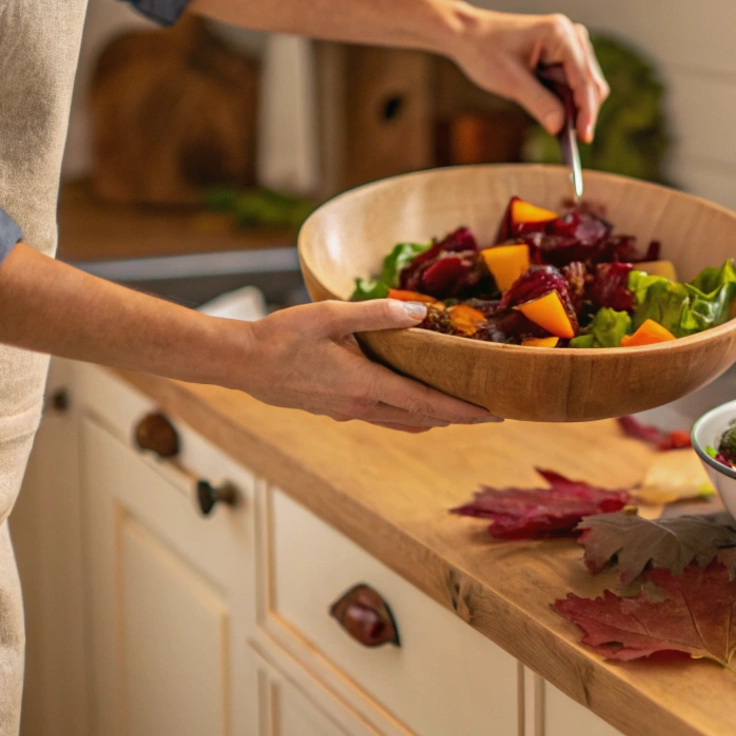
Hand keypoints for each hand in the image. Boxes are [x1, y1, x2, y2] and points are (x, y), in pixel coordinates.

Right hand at [233, 299, 500, 431]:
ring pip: (402, 421)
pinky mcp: (334, 410)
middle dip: (457, 416)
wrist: (240, 362)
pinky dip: (406, 412)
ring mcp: (347, 412)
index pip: (428, 403)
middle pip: (422, 418)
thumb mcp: (331, 315)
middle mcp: (361, 406)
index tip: (495, 413)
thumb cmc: (282, 336)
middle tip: (489, 411)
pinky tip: (409, 399)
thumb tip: (419, 313)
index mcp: (366, 385)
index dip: (465, 410)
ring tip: (458, 407)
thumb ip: (377, 315)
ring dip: (433, 417)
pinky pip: (382, 416)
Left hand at [446, 8, 610, 142]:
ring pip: (584, 84)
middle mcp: (571, 35)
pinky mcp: (562, 53)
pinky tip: (550, 108)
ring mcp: (568, 43)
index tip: (584, 137)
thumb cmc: (484, 51)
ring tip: (552, 120)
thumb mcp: (511, 82)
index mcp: (560, 35)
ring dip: (571, 105)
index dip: (586, 111)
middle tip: (570, 138)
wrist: (467, 35)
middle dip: (581, 110)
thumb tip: (560, 127)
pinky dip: (564, 99)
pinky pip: (572, 82)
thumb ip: (540, 104)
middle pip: (591, 82)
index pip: (584, 80)